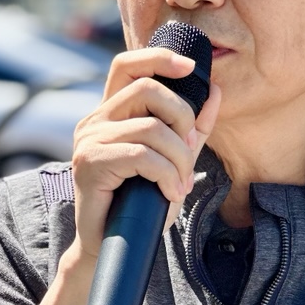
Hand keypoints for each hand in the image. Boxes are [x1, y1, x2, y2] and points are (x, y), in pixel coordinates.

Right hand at [69, 47, 220, 259]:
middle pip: (147, 89)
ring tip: (181, 184)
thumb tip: (216, 90)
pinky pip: (142, 156)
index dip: (159, 57)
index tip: (190, 67)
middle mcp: (94, 121)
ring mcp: (88, 141)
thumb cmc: (139, 204)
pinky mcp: (89, 163)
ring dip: (179, 159)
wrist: (110, 246)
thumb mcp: (174, 160)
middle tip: (190, 153)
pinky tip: (170, 193)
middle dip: (182, 118)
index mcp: (110, 114)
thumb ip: (191, 128)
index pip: (127, 64)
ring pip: (151, 127)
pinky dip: (167, 176)